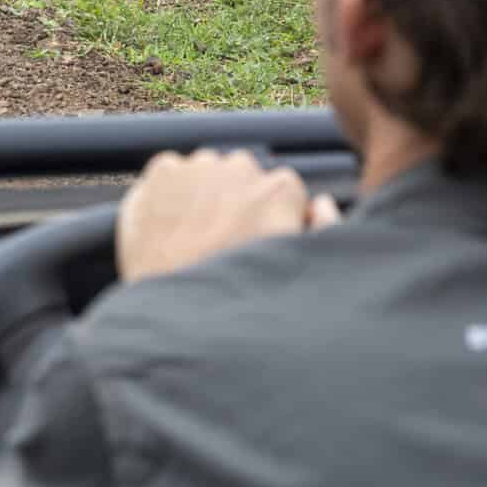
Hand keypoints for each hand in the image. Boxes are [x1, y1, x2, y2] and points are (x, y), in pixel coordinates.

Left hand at [115, 148, 341, 283]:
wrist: (178, 318)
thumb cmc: (237, 304)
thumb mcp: (298, 273)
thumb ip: (323, 231)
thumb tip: (321, 204)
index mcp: (280, 190)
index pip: (281, 190)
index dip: (265, 216)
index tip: (251, 239)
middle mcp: (242, 169)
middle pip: (242, 175)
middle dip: (235, 200)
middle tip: (220, 241)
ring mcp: (198, 168)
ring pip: (206, 170)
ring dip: (202, 193)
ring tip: (191, 237)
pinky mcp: (163, 172)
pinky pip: (170, 171)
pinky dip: (168, 192)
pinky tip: (168, 227)